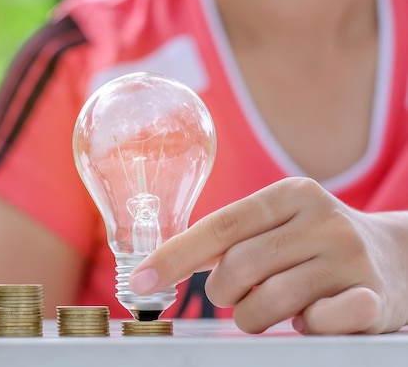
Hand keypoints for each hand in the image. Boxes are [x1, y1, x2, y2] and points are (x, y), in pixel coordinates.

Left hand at [128, 177, 407, 333]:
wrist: (397, 256)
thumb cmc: (315, 242)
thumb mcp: (280, 223)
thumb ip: (232, 238)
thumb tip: (163, 267)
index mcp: (291, 194)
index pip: (220, 226)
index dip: (175, 257)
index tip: (141, 282)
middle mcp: (323, 219)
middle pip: (239, 266)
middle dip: (223, 292)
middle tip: (233, 295)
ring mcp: (351, 257)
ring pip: (268, 302)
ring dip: (254, 317)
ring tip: (268, 309)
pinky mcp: (374, 298)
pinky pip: (315, 324)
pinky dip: (302, 327)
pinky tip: (312, 315)